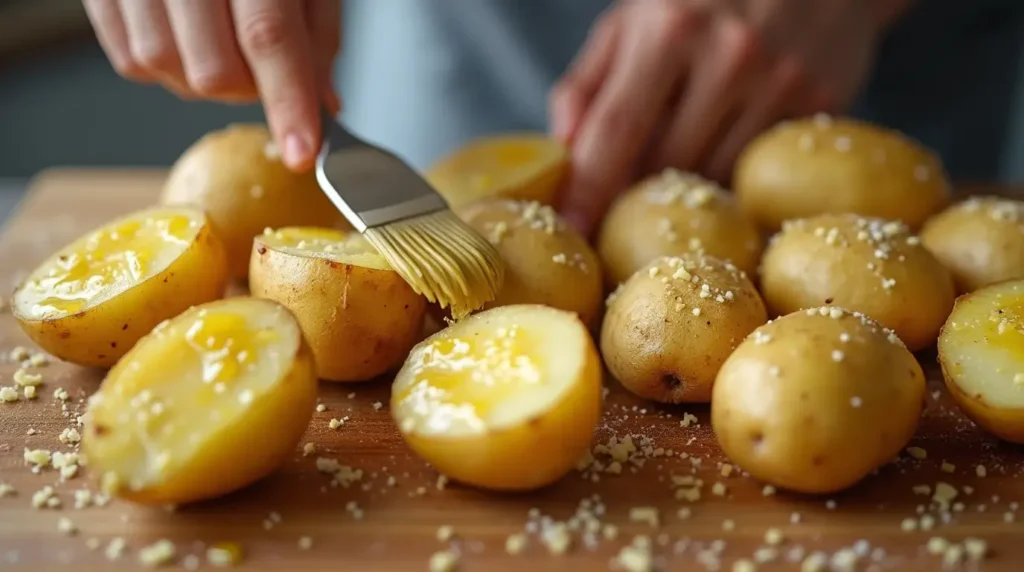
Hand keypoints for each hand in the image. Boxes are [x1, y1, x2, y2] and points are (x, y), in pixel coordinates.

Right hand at [83, 0, 341, 170]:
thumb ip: (318, 32)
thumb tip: (321, 100)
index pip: (268, 36)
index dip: (288, 102)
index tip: (304, 151)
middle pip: (213, 69)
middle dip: (248, 90)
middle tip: (264, 68)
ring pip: (165, 69)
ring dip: (205, 80)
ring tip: (222, 43)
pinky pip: (130, 59)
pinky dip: (166, 67)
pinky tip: (187, 38)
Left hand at [551, 0, 895, 235]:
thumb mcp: (634, 18)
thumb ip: (587, 83)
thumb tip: (563, 151)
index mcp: (670, 28)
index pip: (616, 128)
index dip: (588, 187)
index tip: (571, 229)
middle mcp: (729, 55)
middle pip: (663, 164)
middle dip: (633, 190)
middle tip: (620, 198)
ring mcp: (780, 81)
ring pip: (713, 176)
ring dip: (684, 183)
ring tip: (677, 157)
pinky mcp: (819, 102)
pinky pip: (756, 168)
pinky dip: (729, 171)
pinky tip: (722, 145)